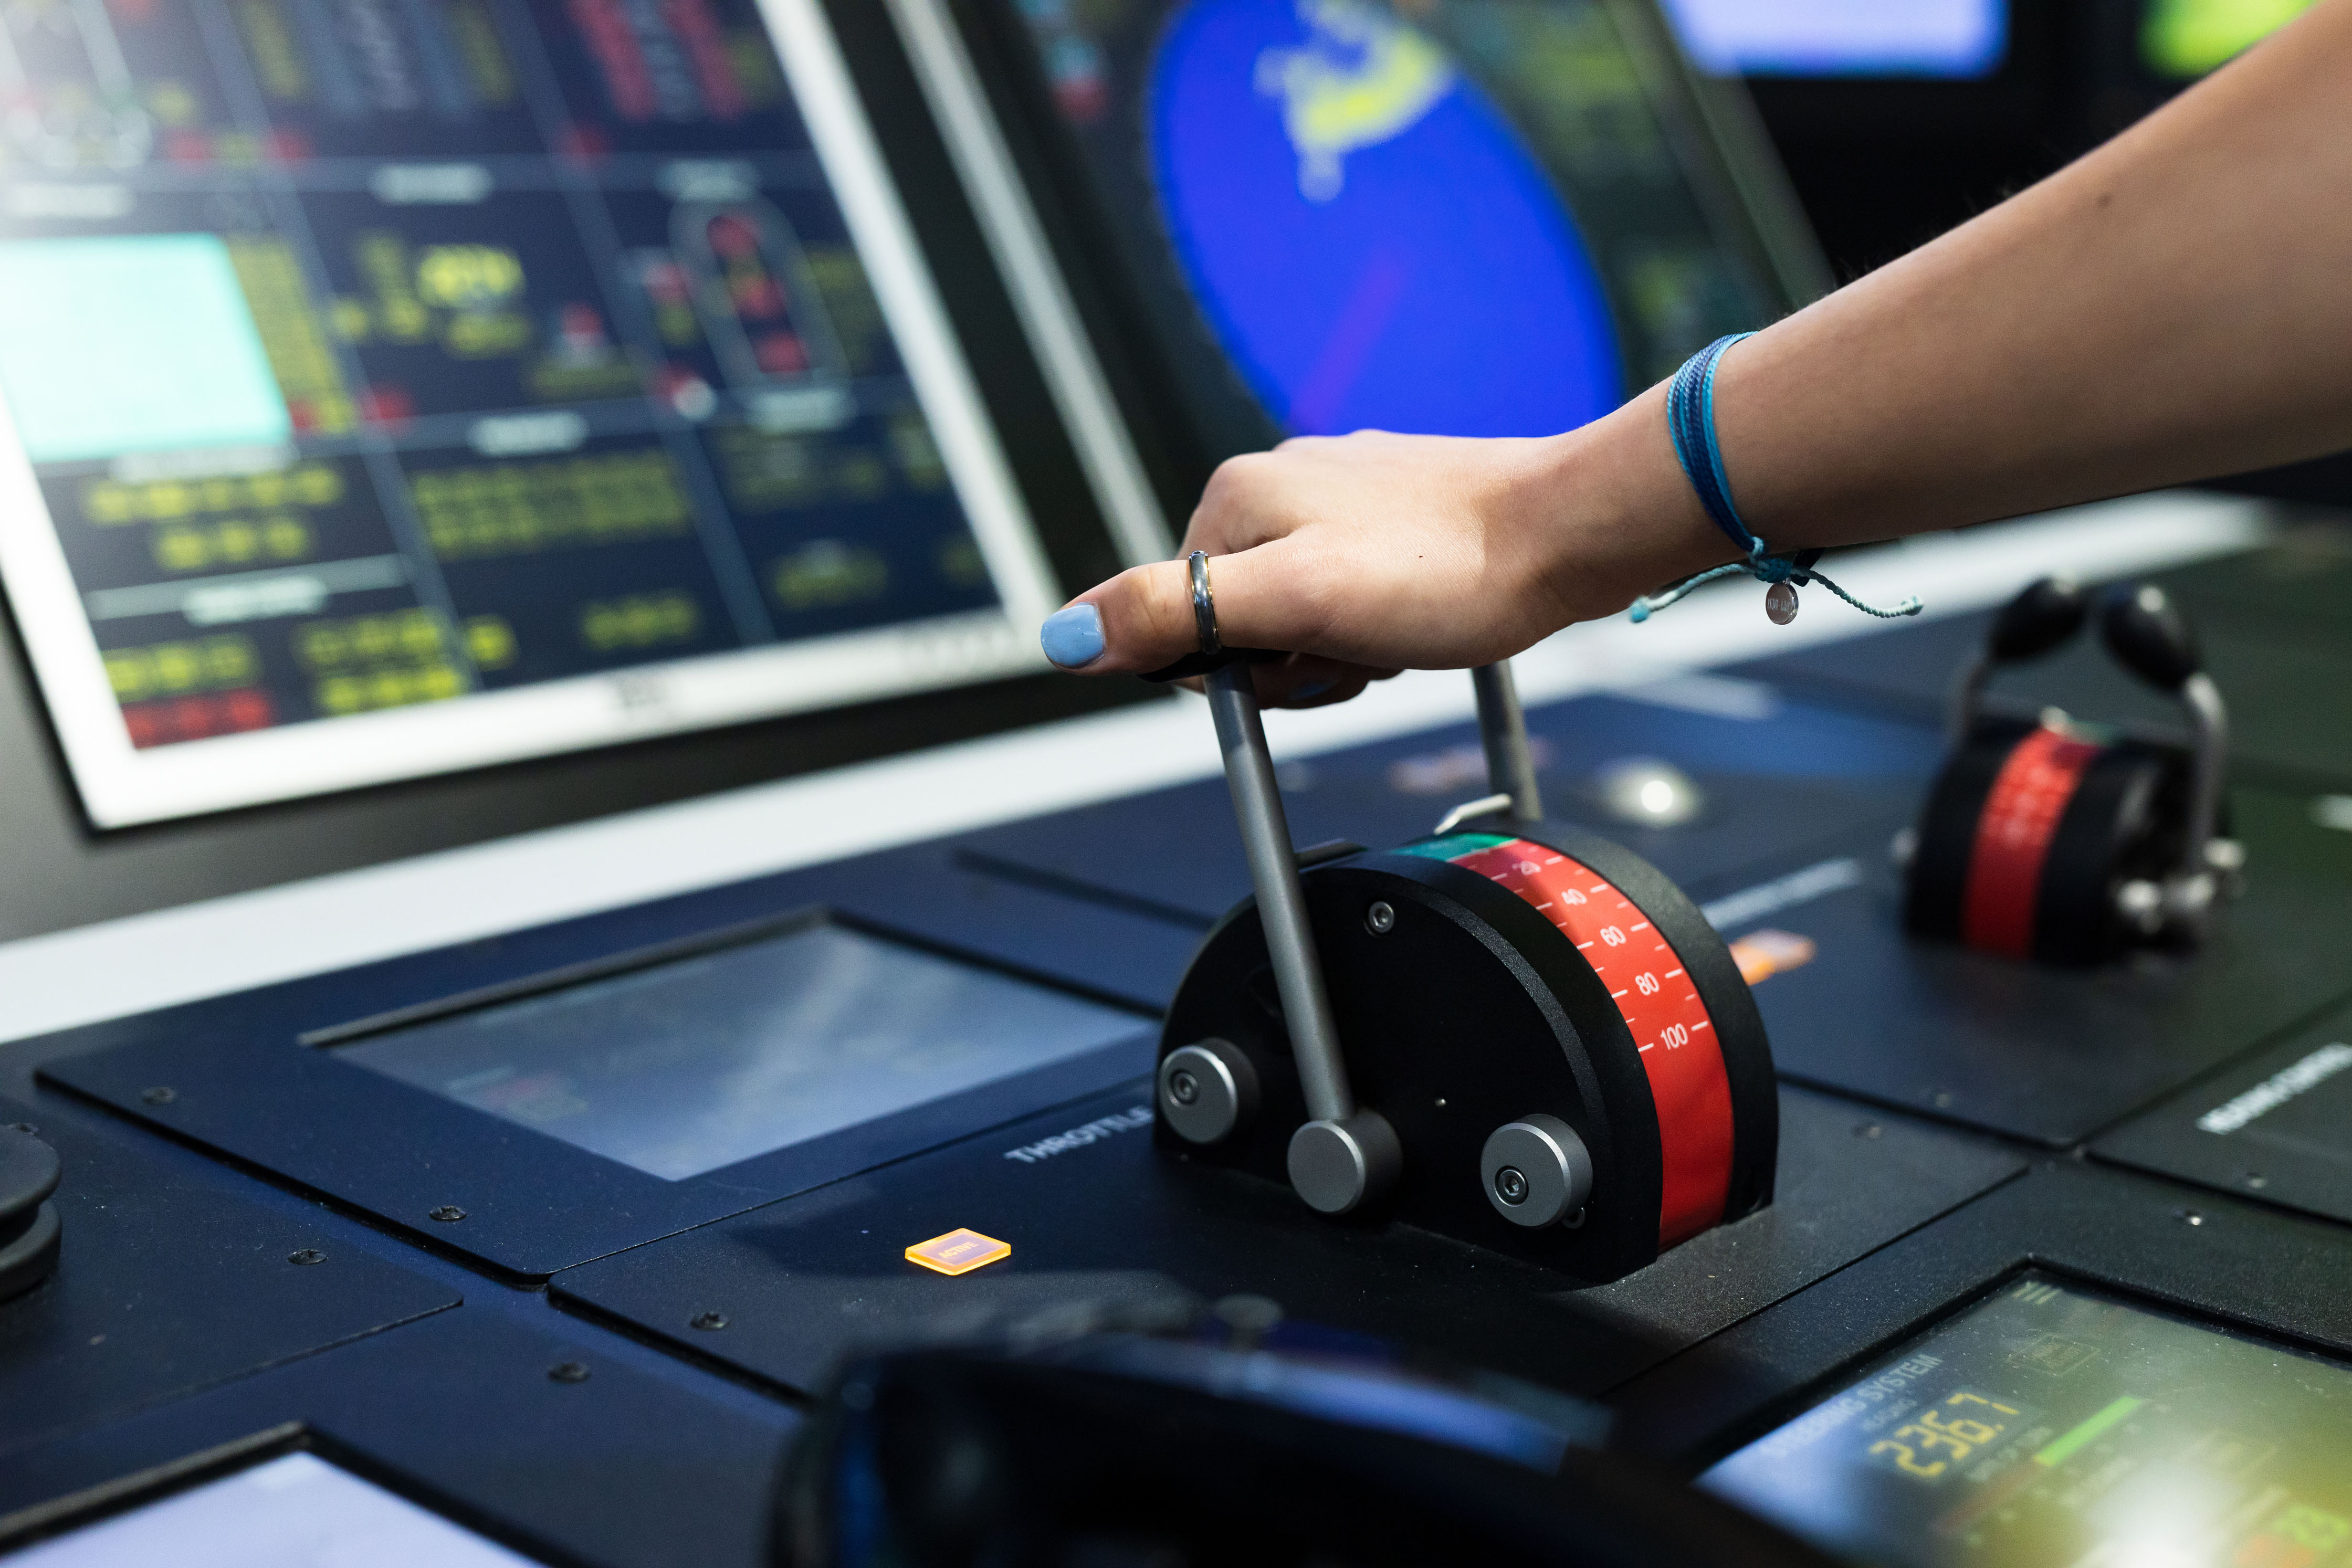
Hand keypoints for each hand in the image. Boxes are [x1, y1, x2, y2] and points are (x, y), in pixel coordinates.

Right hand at [1037, 400, 1727, 706]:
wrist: (1570, 533)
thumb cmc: (1447, 570)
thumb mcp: (1295, 603)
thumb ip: (1176, 614)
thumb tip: (1064, 636)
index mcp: (1236, 498)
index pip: (1180, 618)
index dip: (1239, 668)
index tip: (1304, 661)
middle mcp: (1281, 483)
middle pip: (1239, 616)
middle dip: (1292, 657)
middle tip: (1357, 650)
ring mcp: (1341, 495)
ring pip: (1301, 609)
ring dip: (1341, 644)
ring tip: (1397, 632)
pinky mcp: (1394, 513)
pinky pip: (1353, 593)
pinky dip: (1380, 623)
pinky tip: (1420, 617)